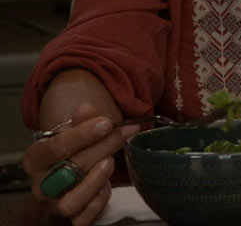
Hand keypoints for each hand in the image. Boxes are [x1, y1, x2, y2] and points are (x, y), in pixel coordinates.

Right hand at [23, 102, 134, 225]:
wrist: (76, 164)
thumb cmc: (76, 145)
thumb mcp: (77, 128)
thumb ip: (83, 119)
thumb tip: (87, 108)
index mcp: (36, 159)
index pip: (54, 148)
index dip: (82, 135)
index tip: (106, 123)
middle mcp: (41, 185)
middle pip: (68, 171)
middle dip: (99, 150)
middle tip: (121, 134)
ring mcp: (55, 203)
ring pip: (70, 202)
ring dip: (95, 180)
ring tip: (111, 161)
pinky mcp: (72, 216)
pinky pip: (83, 218)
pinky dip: (99, 202)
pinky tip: (108, 185)